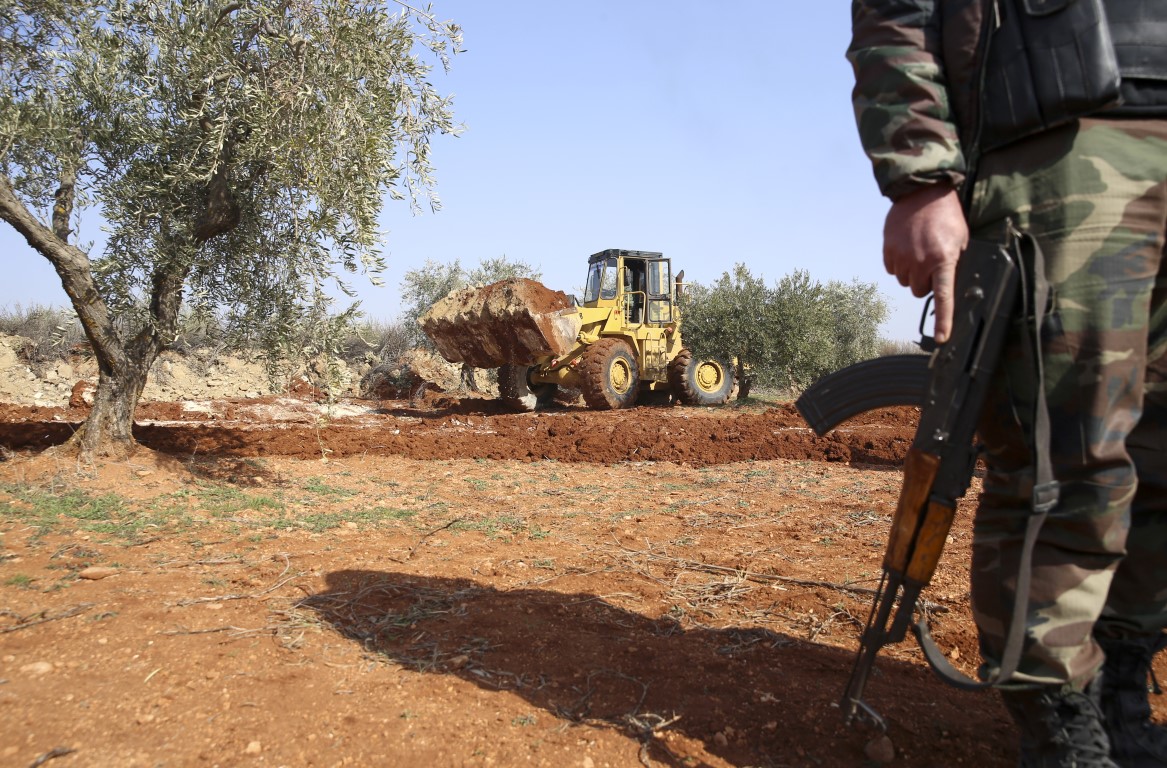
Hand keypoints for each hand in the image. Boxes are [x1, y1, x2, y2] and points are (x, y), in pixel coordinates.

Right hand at [883, 185, 967, 343]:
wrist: (922, 192)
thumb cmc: (946, 216)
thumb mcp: (960, 240)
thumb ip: (954, 263)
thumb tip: (949, 284)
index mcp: (943, 260)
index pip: (943, 297)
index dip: (944, 320)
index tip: (942, 338)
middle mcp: (920, 262)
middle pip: (919, 291)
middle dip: (925, 283)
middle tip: (931, 264)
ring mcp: (902, 257)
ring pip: (905, 282)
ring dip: (912, 273)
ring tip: (919, 252)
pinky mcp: (888, 250)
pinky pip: (893, 270)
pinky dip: (899, 264)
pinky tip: (907, 248)